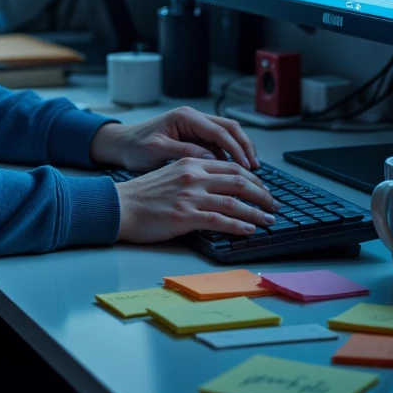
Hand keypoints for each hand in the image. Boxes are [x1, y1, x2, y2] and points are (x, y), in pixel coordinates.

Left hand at [89, 106, 258, 172]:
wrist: (121, 145)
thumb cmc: (134, 146)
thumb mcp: (157, 150)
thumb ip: (184, 152)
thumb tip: (210, 158)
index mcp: (185, 117)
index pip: (220, 130)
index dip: (237, 149)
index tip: (247, 166)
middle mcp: (193, 118)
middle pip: (230, 129)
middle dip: (245, 148)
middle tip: (256, 169)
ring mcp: (194, 127)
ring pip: (226, 136)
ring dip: (239, 152)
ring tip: (249, 173)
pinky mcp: (193, 137)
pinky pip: (217, 145)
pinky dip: (227, 157)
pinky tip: (232, 173)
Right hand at [114, 158, 277, 244]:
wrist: (119, 207)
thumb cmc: (141, 196)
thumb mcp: (170, 175)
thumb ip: (193, 178)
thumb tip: (217, 190)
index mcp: (190, 163)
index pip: (230, 167)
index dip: (252, 179)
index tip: (262, 189)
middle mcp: (193, 175)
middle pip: (238, 181)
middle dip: (261, 194)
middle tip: (273, 204)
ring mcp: (190, 195)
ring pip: (234, 201)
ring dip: (256, 212)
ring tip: (269, 220)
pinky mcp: (185, 216)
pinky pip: (220, 220)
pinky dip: (239, 225)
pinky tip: (249, 230)